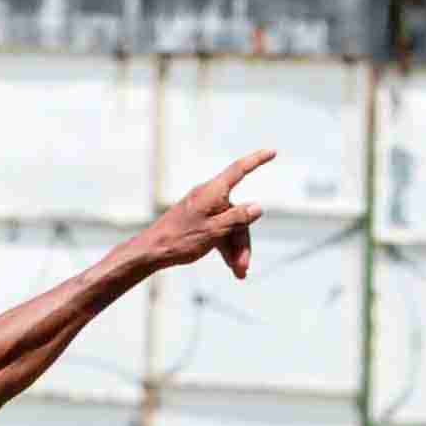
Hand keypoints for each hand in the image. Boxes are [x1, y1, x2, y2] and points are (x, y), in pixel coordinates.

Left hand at [135, 152, 273, 280]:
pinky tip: (231, 266)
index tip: (272, 152)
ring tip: (239, 273)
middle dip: (243, 241)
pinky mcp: (200, 221)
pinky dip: (226, 247)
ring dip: (236, 249)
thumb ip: (237, 218)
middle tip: (243, 268)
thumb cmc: (180, 239)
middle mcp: (209, 197)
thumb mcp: (213, 231)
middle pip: (238, 214)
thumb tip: (257, 207)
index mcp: (212, 192)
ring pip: (231, 226)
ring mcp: (205, 210)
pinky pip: (220, 230)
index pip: (239, 171)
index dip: (257, 160)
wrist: (152, 251)